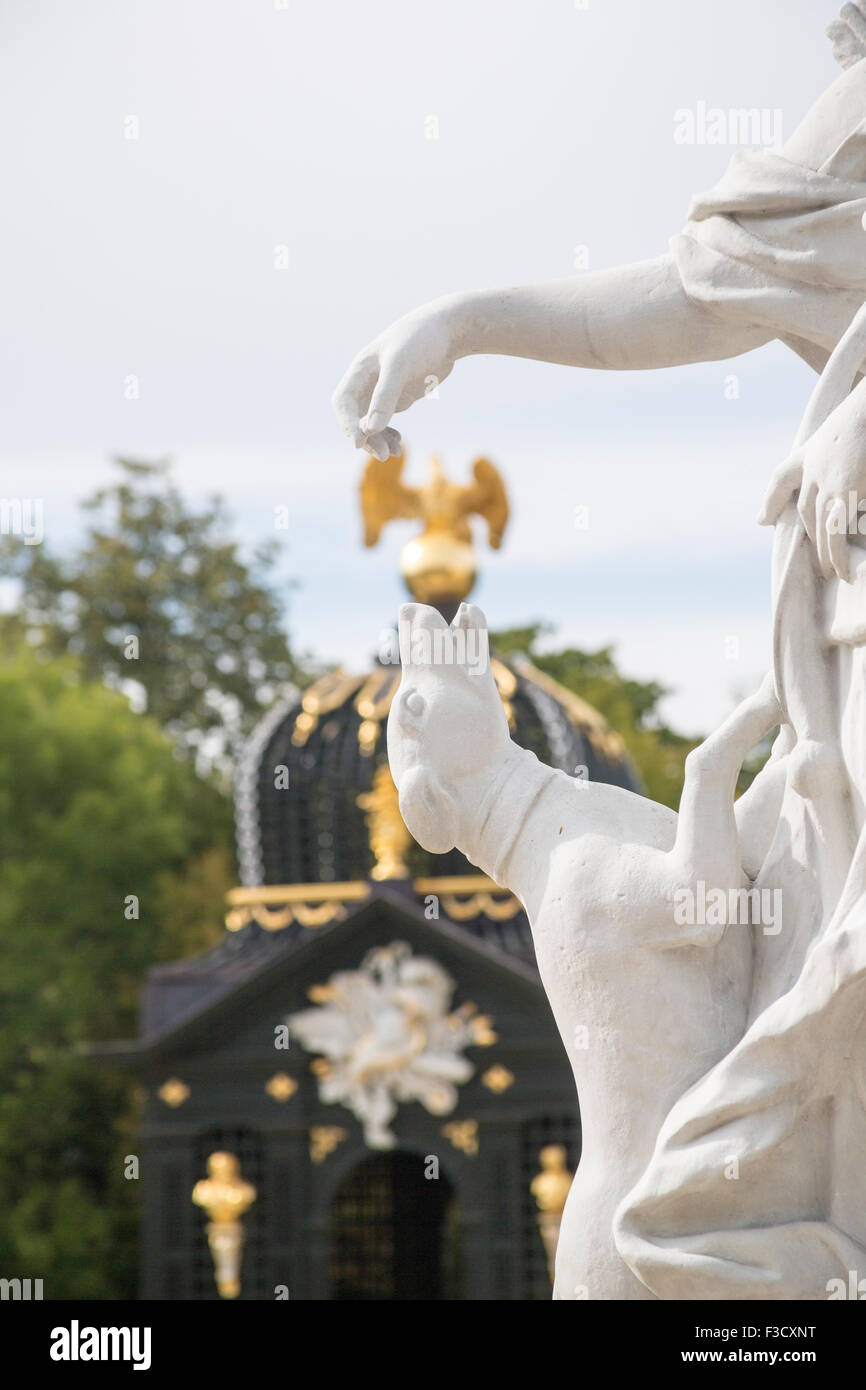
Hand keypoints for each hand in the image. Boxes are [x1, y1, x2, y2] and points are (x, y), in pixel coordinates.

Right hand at [332, 296, 463, 459]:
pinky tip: (400, 444)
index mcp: (361, 370)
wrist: (448, 330)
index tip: (359, 443)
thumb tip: (370, 429)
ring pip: (370, 423)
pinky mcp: (399, 396)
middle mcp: (368, 382)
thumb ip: (385, 396)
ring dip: (378, 440)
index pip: (343, 402)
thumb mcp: (401, 365)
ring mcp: (383, 390)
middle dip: (365, 437)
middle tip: (383, 454)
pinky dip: (389, 435)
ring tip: (394, 453)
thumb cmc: (421, 340)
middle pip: (354, 417)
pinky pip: (386, 422)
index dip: (347, 424)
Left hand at [758, 387, 865, 581]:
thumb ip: (838, 451)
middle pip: (806, 512)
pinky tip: (841, 569)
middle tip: (819, 563)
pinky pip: (837, 531)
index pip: (783, 476)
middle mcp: (814, 468)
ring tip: (830, 572)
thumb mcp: (845, 428)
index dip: (772, 499)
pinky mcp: (845, 491)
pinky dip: (838, 553)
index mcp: (811, 451)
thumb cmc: (865, 414)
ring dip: (825, 553)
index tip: (763, 518)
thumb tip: (807, 491)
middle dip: (812, 538)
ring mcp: (828, 482)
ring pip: (821, 527)